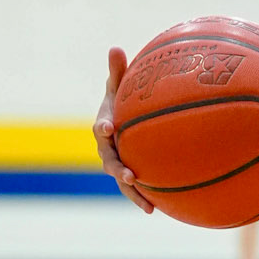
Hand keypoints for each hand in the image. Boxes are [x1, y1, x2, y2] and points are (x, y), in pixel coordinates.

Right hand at [93, 46, 153, 211]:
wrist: (122, 123)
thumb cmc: (122, 100)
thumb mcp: (119, 85)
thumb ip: (117, 70)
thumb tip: (115, 47)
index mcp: (104, 125)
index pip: (101, 127)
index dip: (103, 127)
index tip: (108, 127)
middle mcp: (107, 148)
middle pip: (108, 160)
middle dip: (116, 168)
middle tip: (126, 175)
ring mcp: (117, 163)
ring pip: (121, 180)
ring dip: (131, 192)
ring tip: (145, 203)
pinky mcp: (128, 175)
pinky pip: (134, 189)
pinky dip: (143, 199)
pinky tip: (157, 211)